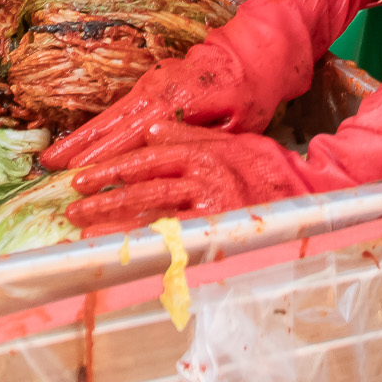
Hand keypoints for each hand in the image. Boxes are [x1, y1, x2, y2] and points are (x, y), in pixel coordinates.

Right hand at [38, 1, 306, 170]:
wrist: (252, 52)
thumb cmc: (250, 95)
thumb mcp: (235, 125)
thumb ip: (198, 140)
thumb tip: (165, 157)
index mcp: (174, 104)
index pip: (132, 137)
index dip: (104, 158)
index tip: (80, 175)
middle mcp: (155, 92)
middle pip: (110, 124)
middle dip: (79, 148)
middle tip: (49, 167)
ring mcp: (150, 84)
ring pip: (108, 115)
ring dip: (80, 137)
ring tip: (52, 156)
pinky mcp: (150, 82)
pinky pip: (117, 108)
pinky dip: (96, 126)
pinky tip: (81, 141)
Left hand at [65, 126, 317, 233]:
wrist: (307, 193)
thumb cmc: (265, 166)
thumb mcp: (229, 140)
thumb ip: (189, 136)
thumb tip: (153, 131)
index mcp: (201, 153)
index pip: (147, 159)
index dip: (112, 169)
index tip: (81, 178)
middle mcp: (203, 179)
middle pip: (144, 189)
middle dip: (105, 199)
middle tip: (73, 208)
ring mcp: (211, 208)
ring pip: (155, 216)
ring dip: (117, 225)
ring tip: (87, 231)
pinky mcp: (219, 232)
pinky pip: (176, 240)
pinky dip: (147, 245)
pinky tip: (125, 251)